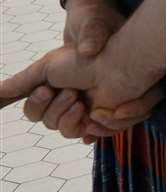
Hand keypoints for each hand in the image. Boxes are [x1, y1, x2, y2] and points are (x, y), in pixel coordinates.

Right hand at [23, 0, 148, 140]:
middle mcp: (69, 106)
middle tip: (72, 91)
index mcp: (53, 95)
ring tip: (86, 100)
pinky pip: (100, 134)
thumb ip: (20, 83)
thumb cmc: (83, 58)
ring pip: (71, 131)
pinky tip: (104, 111)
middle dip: (58, 107)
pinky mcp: (110, 119)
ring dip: (75, 116)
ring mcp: (90, 114)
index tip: (47, 90)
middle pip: (50, 123)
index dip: (38, 104)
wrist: (118, 57)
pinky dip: (102, 124)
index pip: (34, 112)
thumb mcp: (46, 67)